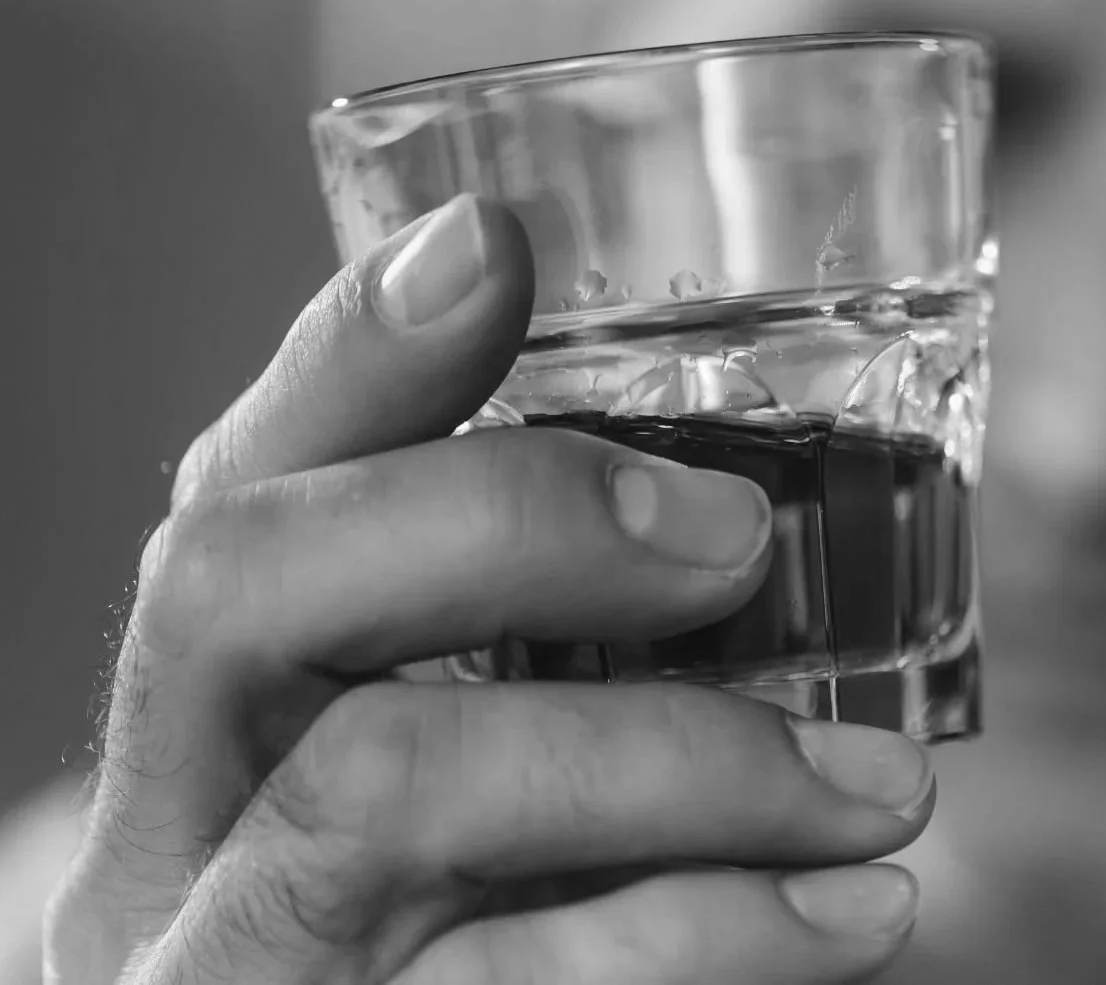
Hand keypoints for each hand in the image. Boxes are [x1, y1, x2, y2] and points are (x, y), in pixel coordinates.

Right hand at [46, 196, 934, 983]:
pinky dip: (719, 933)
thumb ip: (534, 667)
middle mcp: (169, 836)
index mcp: (207, 732)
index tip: (493, 247)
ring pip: (390, 785)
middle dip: (512, 518)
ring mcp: (231, 967)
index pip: (231, 496)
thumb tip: (736, 508)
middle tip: (736, 541)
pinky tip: (860, 911)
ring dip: (680, 757)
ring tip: (883, 789)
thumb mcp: (477, 798)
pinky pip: (519, 980)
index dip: (349, 359)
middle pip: (244, 588)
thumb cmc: (471, 961)